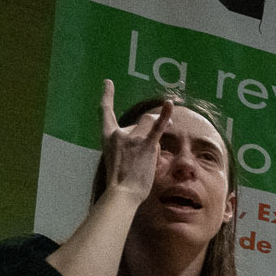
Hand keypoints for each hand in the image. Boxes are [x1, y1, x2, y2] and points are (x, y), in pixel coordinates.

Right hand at [96, 80, 171, 204]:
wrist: (122, 192)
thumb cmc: (121, 182)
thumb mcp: (117, 158)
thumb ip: (128, 146)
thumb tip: (149, 141)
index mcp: (107, 136)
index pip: (105, 112)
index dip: (107, 96)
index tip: (108, 83)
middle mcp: (118, 133)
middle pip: (137, 123)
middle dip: (147, 130)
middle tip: (157, 138)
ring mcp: (132, 138)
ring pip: (149, 123)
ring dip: (159, 125)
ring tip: (169, 128)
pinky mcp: (146, 144)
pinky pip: (157, 126)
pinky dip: (165, 114)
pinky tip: (170, 103)